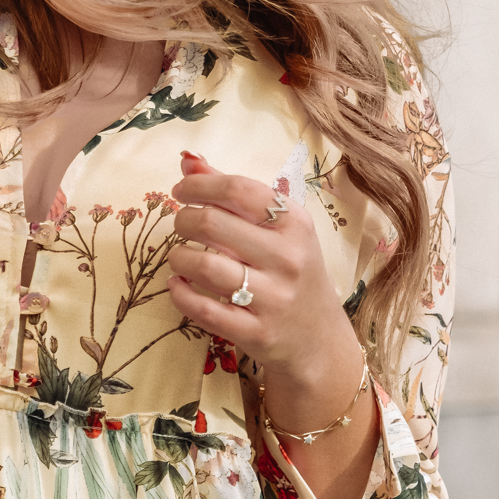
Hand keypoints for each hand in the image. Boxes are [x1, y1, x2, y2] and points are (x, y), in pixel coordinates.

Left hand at [167, 154, 347, 374]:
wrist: (319, 339)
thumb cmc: (293, 272)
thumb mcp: (279, 229)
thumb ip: (234, 194)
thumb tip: (188, 160)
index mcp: (295, 223)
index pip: (238, 189)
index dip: (199, 185)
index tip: (181, 191)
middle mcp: (287, 258)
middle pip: (213, 224)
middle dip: (183, 219)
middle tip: (181, 224)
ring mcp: (274, 298)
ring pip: (204, 267)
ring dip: (178, 257)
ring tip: (180, 256)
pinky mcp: (256, 333)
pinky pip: (203, 310)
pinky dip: (180, 294)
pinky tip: (178, 284)